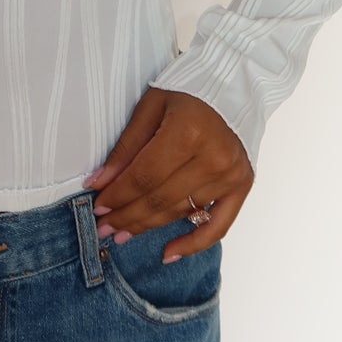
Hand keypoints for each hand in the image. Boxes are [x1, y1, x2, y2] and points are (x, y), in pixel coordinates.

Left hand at [84, 86, 253, 261]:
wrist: (231, 88)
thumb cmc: (186, 92)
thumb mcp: (150, 107)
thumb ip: (127, 147)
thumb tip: (99, 183)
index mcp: (188, 131)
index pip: (144, 176)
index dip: (118, 195)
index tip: (98, 207)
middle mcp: (213, 157)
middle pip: (160, 199)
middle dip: (127, 216)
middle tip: (104, 228)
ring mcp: (230, 175)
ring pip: (180, 212)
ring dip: (149, 227)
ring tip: (123, 234)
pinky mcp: (242, 186)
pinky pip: (217, 226)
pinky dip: (193, 244)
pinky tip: (168, 253)